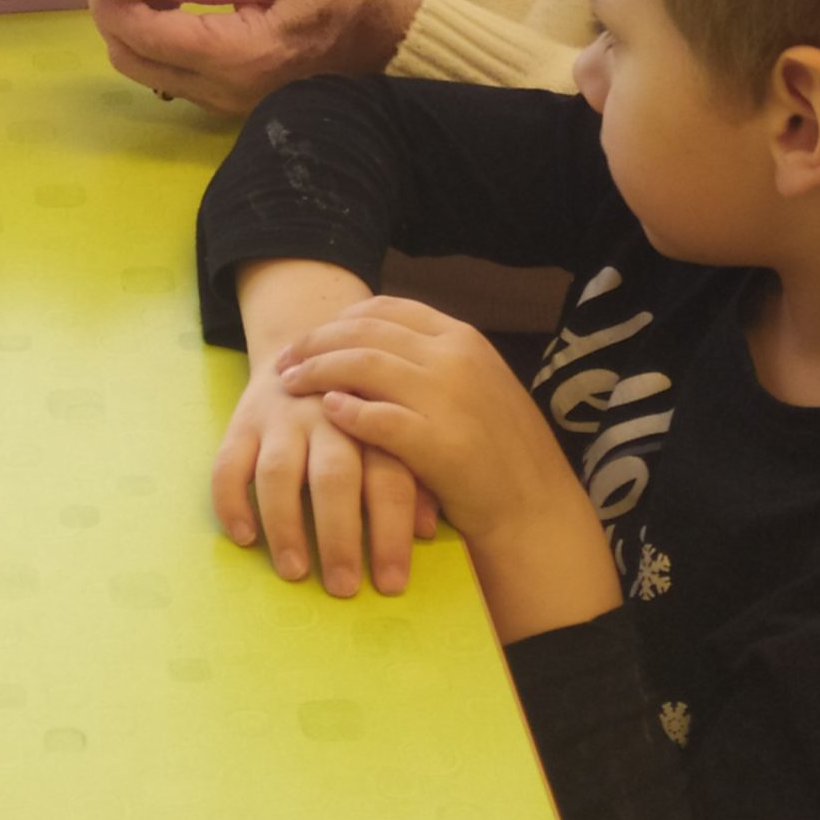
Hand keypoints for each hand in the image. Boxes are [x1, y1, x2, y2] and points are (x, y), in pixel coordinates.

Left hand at [89, 0, 422, 114]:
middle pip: (131, 59)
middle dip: (113, 10)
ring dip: (132, 24)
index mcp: (233, 56)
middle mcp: (221, 90)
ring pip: (147, 69)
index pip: (140, 34)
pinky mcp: (232, 96)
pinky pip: (172, 72)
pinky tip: (171, 0)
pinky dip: (157, 37)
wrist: (391, 30)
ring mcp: (226, 100)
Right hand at [214, 354, 437, 597]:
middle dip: (339, 536)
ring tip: (294, 572)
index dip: (390, 534)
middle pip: (333, 477)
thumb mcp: (393, 437)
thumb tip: (427, 529)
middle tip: (343, 588)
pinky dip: (231, 501)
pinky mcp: (241, 422)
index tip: (391, 584)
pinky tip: (243, 537)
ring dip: (285, 525)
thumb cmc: (361, 412)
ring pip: (278, 471)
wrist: (306, 347)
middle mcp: (327, 418)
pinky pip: (228, 463)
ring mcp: (280, 418)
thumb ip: (413, 480)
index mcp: (374, 425)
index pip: (388, 481)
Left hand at [278, 296, 621, 642]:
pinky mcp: (440, 442)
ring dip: (318, 371)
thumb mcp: (474, 386)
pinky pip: (378, 417)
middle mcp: (455, 357)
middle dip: (315, 343)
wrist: (536, 511)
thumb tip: (375, 343)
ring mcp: (449, 397)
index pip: (386, 309)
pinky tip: (326, 413)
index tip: (311, 338)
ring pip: (363, 365)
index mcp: (463, 338)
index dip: (339, 320)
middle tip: (283, 362)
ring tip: (290, 385)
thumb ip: (431, 361)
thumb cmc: (499, 453)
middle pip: (364, 331)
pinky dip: (347, 411)